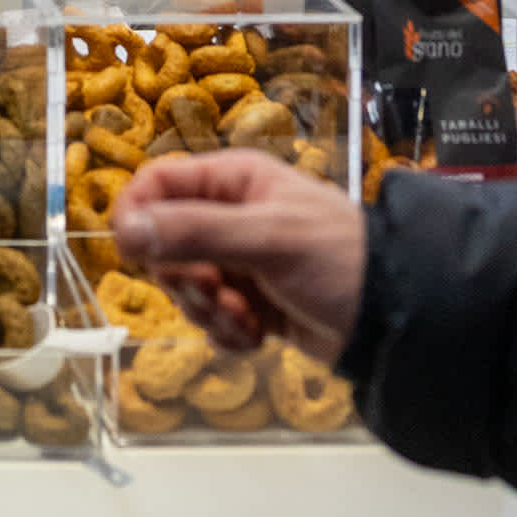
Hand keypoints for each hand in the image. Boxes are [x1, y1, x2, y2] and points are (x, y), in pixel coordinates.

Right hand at [112, 153, 366, 366]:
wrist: (393, 319)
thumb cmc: (336, 260)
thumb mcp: (267, 239)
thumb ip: (195, 232)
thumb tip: (123, 228)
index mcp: (233, 180)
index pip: (156, 184)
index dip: (139, 216)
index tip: (139, 255)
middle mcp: (229, 215)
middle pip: (163, 244)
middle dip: (185, 280)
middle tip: (219, 291)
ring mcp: (238, 262)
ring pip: (184, 288)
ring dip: (209, 312)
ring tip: (248, 318)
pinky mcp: (249, 304)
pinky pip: (209, 319)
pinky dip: (228, 333)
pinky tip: (258, 336)